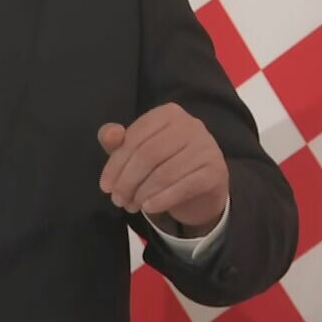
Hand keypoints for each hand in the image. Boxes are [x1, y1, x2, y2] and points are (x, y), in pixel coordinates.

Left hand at [97, 103, 228, 231]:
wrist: (202, 187)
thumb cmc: (165, 163)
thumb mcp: (138, 151)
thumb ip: (118, 142)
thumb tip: (109, 134)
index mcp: (168, 113)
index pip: (136, 137)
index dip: (116, 164)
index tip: (105, 186)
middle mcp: (191, 125)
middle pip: (149, 155)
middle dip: (128, 181)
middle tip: (117, 200)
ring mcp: (206, 147)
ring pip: (165, 172)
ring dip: (142, 193)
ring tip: (131, 206)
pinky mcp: (216, 170)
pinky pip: (184, 187)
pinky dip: (162, 200)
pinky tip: (149, 208)